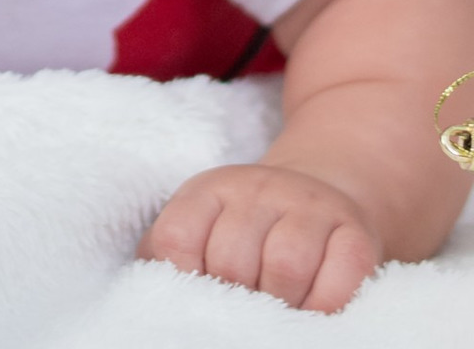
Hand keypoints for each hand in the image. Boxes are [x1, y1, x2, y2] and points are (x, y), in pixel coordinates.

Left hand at [136, 163, 380, 312]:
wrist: (316, 194)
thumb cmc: (244, 230)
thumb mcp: (199, 228)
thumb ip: (167, 259)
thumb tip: (146, 305)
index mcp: (209, 190)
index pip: (176, 239)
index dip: (181, 281)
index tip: (196, 299)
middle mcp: (258, 188)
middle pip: (231, 259)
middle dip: (234, 299)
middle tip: (241, 312)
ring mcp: (309, 207)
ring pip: (285, 266)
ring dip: (279, 305)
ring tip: (277, 313)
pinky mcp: (355, 233)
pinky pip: (341, 278)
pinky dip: (325, 307)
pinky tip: (313, 310)